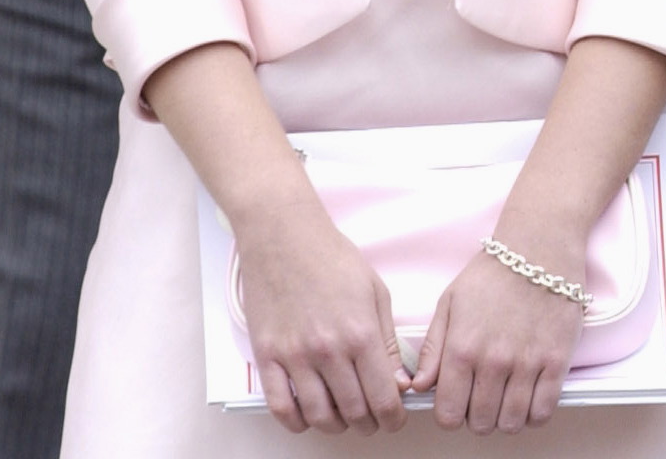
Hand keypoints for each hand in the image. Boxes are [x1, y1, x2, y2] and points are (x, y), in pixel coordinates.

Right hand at [230, 198, 410, 434]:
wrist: (286, 239)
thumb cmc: (335, 260)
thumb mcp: (376, 294)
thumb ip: (387, 343)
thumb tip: (399, 382)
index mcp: (361, 334)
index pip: (383, 396)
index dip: (393, 417)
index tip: (396, 419)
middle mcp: (328, 351)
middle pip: (353, 411)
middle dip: (369, 424)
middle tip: (374, 422)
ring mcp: (294, 357)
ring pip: (318, 415)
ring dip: (336, 426)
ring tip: (345, 420)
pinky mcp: (267, 357)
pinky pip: (280, 406)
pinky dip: (296, 421)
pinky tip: (308, 417)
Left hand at [412, 236, 588, 432]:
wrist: (540, 246)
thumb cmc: (492, 273)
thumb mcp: (449, 304)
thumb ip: (432, 349)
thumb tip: (419, 387)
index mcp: (462, 349)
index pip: (449, 414)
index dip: (451, 416)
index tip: (458, 406)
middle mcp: (494, 361)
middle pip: (481, 422)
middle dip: (477, 419)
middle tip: (483, 402)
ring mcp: (528, 362)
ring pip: (512, 422)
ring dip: (505, 420)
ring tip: (506, 402)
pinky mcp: (558, 359)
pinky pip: (544, 409)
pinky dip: (534, 415)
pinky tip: (529, 400)